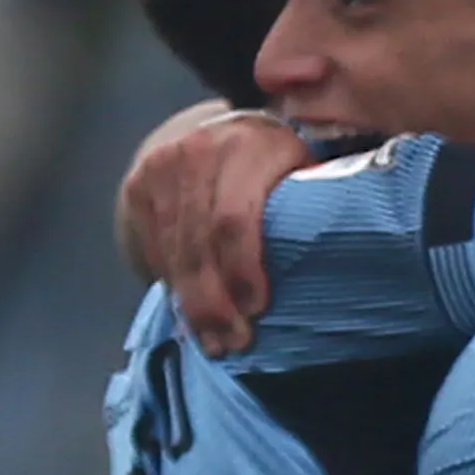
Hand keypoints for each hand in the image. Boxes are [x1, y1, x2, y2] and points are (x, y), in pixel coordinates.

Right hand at [119, 102, 310, 353]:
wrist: (208, 130)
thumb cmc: (271, 162)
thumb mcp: (300, 167)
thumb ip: (311, 202)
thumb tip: (337, 264)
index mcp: (249, 144)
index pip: (235, 219)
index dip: (242, 269)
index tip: (257, 309)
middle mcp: (198, 150)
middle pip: (201, 243)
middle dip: (216, 301)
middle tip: (233, 343)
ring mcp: (161, 168)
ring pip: (175, 252)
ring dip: (193, 305)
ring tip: (214, 342)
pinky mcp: (138, 188)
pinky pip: (155, 250)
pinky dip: (173, 286)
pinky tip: (191, 316)